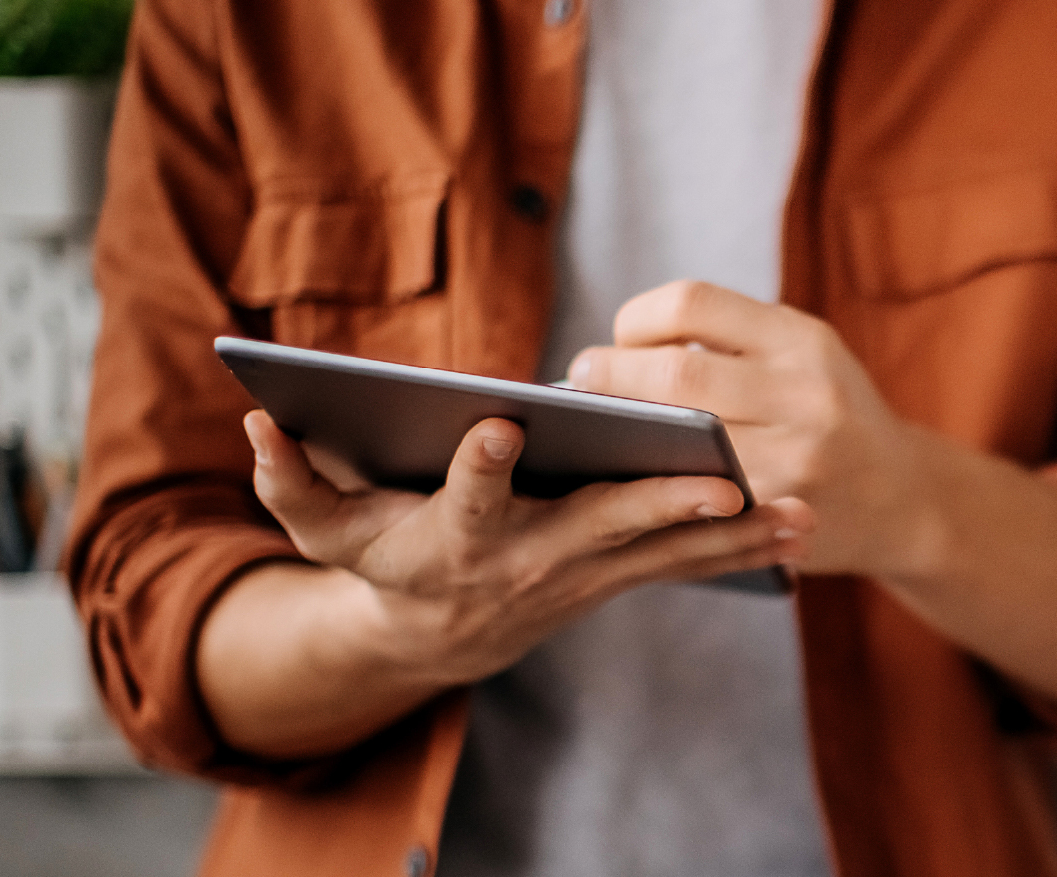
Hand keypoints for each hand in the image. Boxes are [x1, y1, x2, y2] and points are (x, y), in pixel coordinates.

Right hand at [243, 410, 813, 688]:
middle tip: (722, 479)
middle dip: (659, 504)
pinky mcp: (613, 574)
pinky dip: (738, 549)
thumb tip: (254, 421)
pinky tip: (799, 528)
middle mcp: (526, 560)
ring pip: (661, 552)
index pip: (466, 499)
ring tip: (801, 512)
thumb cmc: (377, 564)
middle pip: (597, 528)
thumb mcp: (320, 528)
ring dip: (731, 535)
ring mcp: (579, 573)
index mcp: (455, 537)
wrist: (434, 634)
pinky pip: (682, 562)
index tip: (499, 425)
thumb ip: (288, 478)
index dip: (477, 466)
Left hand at [566, 281, 914, 575]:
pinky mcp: (781, 517)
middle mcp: (805, 393)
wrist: (907, 500)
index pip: (692, 302)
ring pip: (677, 442)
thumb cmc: (832, 416)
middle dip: (610, 375)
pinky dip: (652, 484)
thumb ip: (732, 343)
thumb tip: (617, 349)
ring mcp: (796, 459)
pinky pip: (696, 497)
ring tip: (595, 428)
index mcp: (802, 339)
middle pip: (675, 372)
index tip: (618, 338)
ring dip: (622, 434)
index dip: (637, 318)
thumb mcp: (805, 357)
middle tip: (580, 379)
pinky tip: (629, 478)